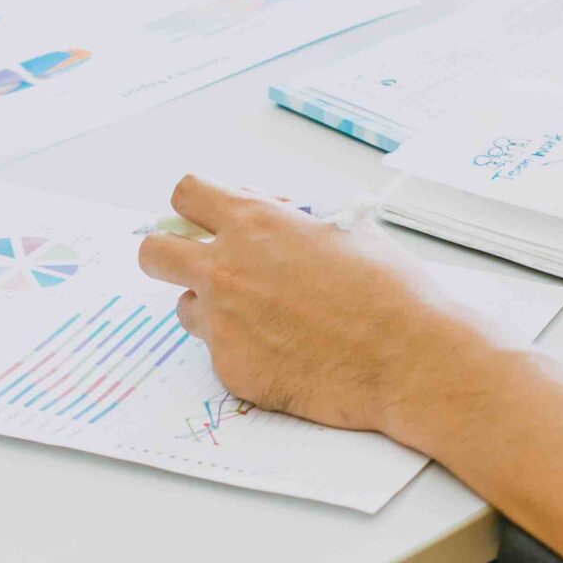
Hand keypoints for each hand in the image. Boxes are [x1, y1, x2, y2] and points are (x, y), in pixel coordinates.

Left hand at [136, 176, 492, 435]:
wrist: (409, 358)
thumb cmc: (389, 292)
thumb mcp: (342, 229)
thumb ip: (287, 221)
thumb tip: (265, 216)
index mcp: (255, 223)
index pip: (186, 194)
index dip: (193, 207)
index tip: (202, 220)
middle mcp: (227, 268)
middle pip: (153, 252)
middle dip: (168, 255)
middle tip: (198, 268)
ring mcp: (223, 322)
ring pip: (185, 307)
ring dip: (212, 308)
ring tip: (265, 319)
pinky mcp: (230, 368)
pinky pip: (219, 353)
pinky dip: (246, 352)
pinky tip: (288, 355)